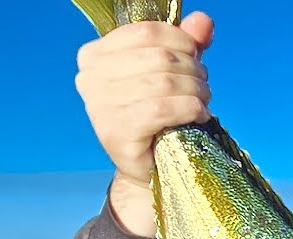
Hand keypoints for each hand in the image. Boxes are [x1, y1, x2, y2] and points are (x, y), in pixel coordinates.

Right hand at [75, 12, 213, 234]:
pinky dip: (189, 109)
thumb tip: (203, 21)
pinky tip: (198, 115)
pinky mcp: (116, 134)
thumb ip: (185, 43)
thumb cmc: (159, 114)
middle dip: (192, 69)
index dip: (181, 39)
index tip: (196, 55)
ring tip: (203, 100)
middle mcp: (89, 79)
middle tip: (204, 85)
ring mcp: (99, 108)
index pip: (145, 31)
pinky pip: (161, 109)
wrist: (152, 164)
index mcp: (94, 56)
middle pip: (158, 57)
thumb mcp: (171, 71)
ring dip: (195, 90)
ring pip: (163, 82)